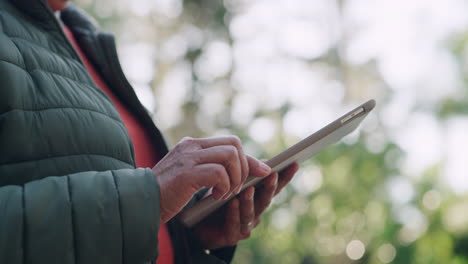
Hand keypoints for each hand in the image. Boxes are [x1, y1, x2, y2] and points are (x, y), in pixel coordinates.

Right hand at [152, 136, 270, 222]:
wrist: (140, 201)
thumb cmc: (168, 192)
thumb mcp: (192, 175)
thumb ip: (212, 167)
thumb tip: (243, 169)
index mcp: (193, 145)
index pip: (230, 142)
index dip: (249, 158)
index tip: (263, 171)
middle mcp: (191, 146)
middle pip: (234, 145)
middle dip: (245, 167)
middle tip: (236, 187)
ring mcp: (188, 157)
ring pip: (230, 156)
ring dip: (235, 178)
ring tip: (225, 192)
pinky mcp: (187, 173)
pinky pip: (219, 173)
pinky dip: (223, 186)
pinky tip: (214, 196)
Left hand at [192, 162, 298, 249]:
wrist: (198, 224)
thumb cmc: (217, 199)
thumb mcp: (229, 180)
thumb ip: (246, 172)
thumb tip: (266, 163)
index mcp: (257, 198)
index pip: (275, 186)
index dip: (285, 176)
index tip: (294, 163)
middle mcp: (255, 212)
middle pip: (265, 200)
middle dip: (270, 187)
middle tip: (273, 174)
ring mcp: (245, 225)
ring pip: (251, 213)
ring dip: (250, 201)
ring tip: (248, 189)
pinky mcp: (232, 236)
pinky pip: (234, 224)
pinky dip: (234, 213)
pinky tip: (232, 202)